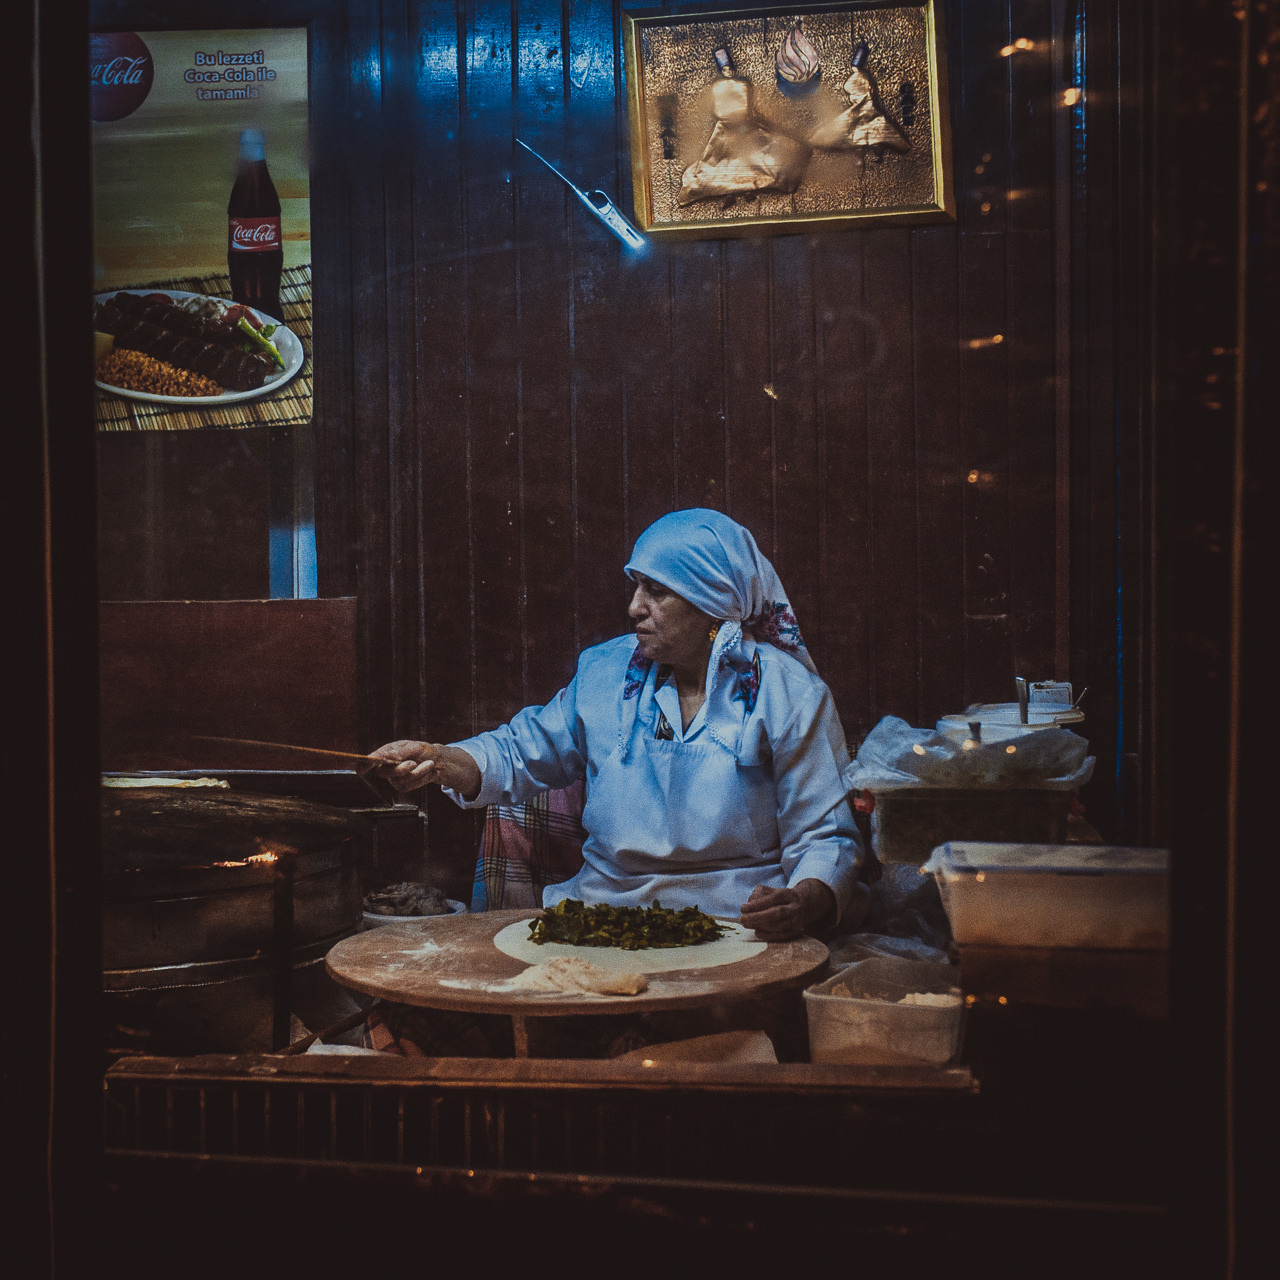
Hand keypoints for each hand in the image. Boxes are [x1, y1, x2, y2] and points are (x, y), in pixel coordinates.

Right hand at [363, 740, 480, 797]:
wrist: (437, 761)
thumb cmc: (423, 750)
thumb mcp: (413, 746)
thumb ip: (399, 752)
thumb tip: (385, 756)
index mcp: (386, 753)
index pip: (370, 760)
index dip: (364, 764)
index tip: (360, 769)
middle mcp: (387, 766)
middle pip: (385, 773)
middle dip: (402, 769)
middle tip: (414, 762)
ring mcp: (394, 778)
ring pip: (401, 780)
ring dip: (419, 772)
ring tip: (429, 764)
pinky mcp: (404, 786)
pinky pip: (411, 786)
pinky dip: (423, 778)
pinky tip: (429, 771)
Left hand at [737, 879, 834, 941]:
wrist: (805, 904)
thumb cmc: (781, 898)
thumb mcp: (772, 890)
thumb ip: (760, 894)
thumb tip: (749, 903)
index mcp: (788, 894)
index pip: (773, 898)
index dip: (758, 904)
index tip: (742, 908)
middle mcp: (795, 907)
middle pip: (778, 913)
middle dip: (758, 917)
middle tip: (742, 920)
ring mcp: (797, 920)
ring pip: (780, 925)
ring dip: (761, 926)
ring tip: (746, 924)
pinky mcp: (796, 931)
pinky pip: (783, 935)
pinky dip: (769, 935)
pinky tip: (756, 932)